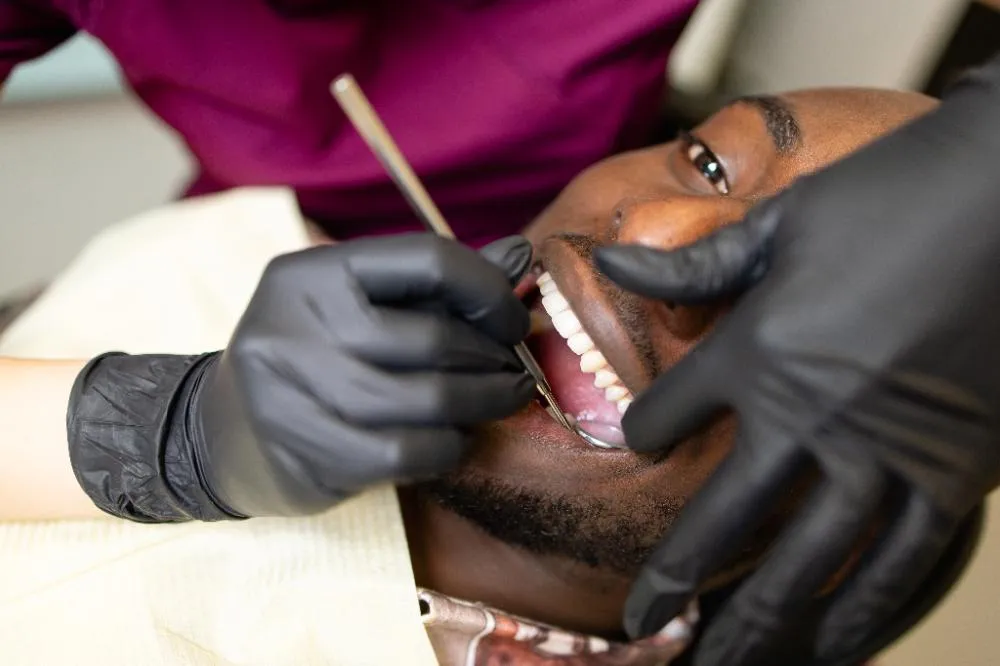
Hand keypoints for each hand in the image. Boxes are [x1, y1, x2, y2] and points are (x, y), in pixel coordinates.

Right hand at [193, 234, 535, 516]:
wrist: (220, 432)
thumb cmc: (312, 357)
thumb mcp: (361, 306)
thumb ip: (437, 284)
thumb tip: (520, 258)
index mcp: (313, 272)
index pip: (428, 260)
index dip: (489, 291)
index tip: (513, 321)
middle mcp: (295, 323)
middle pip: (433, 339)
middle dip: (493, 359)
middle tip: (515, 372)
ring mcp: (292, 391)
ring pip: (425, 401)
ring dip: (481, 404)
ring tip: (499, 402)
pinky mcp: (303, 452)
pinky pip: (407, 452)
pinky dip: (447, 447)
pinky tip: (455, 439)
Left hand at [596, 58, 999, 663]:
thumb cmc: (889, 195)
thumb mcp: (779, 221)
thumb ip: (692, 263)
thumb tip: (609, 260)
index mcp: (757, 348)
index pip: (671, 414)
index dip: (649, 429)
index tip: (646, 442)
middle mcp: (811, 413)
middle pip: (726, 519)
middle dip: (677, 578)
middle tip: (643, 625)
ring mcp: (888, 451)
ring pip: (811, 563)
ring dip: (762, 624)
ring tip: (724, 663)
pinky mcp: (958, 470)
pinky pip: (904, 563)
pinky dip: (865, 614)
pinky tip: (832, 647)